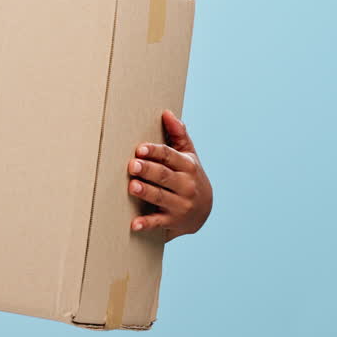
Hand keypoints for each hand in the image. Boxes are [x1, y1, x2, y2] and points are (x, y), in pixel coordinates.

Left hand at [127, 109, 212, 240]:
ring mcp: (180, 205)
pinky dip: (146, 224)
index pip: (170, 156)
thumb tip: (167, 112)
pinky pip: (158, 223)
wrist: (204, 211)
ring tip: (132, 186)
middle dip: (148, 170)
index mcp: (188, 166)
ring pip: (161, 197)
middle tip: (132, 165)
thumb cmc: (188, 176)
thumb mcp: (188, 156)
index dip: (155, 152)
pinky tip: (133, 224)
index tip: (140, 148)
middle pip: (164, 176)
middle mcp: (186, 185)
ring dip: (146, 192)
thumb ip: (178, 135)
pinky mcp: (173, 222)